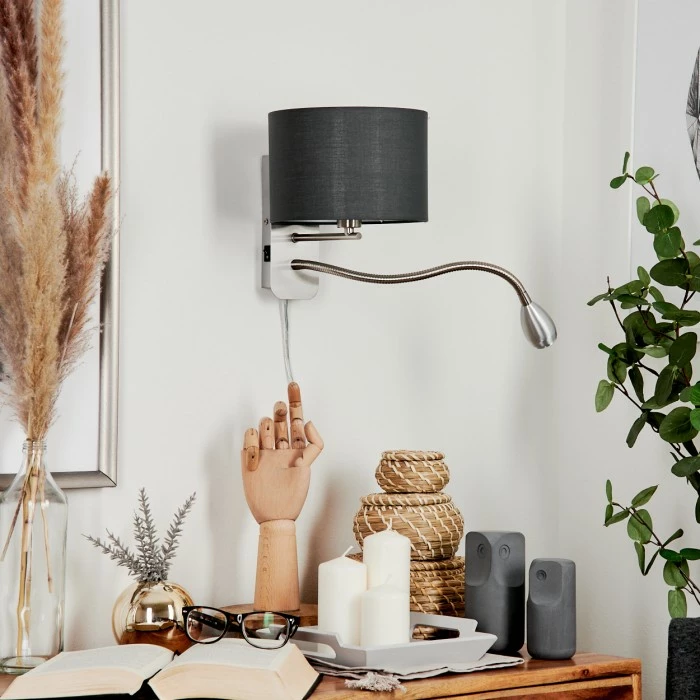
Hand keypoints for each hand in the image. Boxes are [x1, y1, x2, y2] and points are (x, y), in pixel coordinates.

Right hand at [241, 383, 323, 523]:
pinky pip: (248, 440)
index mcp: (296, 448)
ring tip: (270, 440)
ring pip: (264, 428)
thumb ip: (313, 444)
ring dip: (266, 427)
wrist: (274, 516)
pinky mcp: (249, 460)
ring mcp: (264, 452)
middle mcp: (280, 447)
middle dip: (280, 410)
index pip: (296, 419)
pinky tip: (256, 450)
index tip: (293, 384)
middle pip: (279, 420)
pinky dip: (251, 440)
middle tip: (280, 409)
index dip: (295, 401)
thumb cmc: (293, 495)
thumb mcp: (308, 467)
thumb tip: (308, 422)